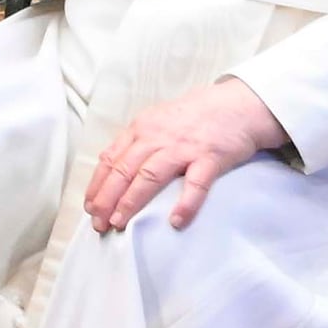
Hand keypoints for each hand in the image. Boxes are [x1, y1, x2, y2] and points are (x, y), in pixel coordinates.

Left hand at [84, 77, 283, 231]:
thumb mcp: (158, 122)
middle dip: (107, 199)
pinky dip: (185, 203)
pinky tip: (175, 221)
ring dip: (131, 201)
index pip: (110, 159)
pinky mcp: (210, 157)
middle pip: (124, 170)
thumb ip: (137, 142)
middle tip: (98, 223)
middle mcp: (157, 137)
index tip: (89, 207)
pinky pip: (195, 184)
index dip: (97, 185)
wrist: (238, 104)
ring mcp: (183, 147)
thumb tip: (113, 166)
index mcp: (141, 129)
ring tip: (119, 223)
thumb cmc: (196, 116)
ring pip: (149, 176)